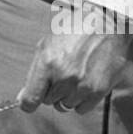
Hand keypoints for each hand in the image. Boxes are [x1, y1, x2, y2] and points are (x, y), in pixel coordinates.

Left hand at [17, 10, 132, 114]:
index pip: (31, 99)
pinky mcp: (99, 91)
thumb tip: (23, 100)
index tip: (28, 103)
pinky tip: (86, 82)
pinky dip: (82, 100)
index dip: (27, 103)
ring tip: (76, 74)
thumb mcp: (47, 44)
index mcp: (47, 62)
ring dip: (68, 95)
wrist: (108, 24)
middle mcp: (64, 77)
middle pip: (48, 101)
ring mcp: (82, 85)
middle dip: (52, 90)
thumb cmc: (74, 32)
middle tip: (63, 72)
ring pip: (65, 106)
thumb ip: (35, 73)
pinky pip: (81, 109)